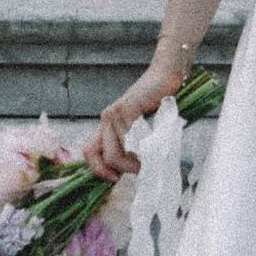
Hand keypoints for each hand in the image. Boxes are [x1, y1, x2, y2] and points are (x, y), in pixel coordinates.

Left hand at [87, 58, 189, 183]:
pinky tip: (151, 147)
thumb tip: (136, 170)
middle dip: (120, 170)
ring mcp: (115, 114)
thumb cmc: (159, 102)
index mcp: (107, 125)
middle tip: (138, 170)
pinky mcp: (126, 109)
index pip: (90, 152)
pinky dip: (139, 149)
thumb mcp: (142, 127)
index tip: (115, 179)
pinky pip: (127, 139)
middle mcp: (106, 119)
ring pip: (116, 152)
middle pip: (102, 157)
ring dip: (133, 162)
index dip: (98, 170)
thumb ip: (134, 144)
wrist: (166, 76)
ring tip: (148, 160)